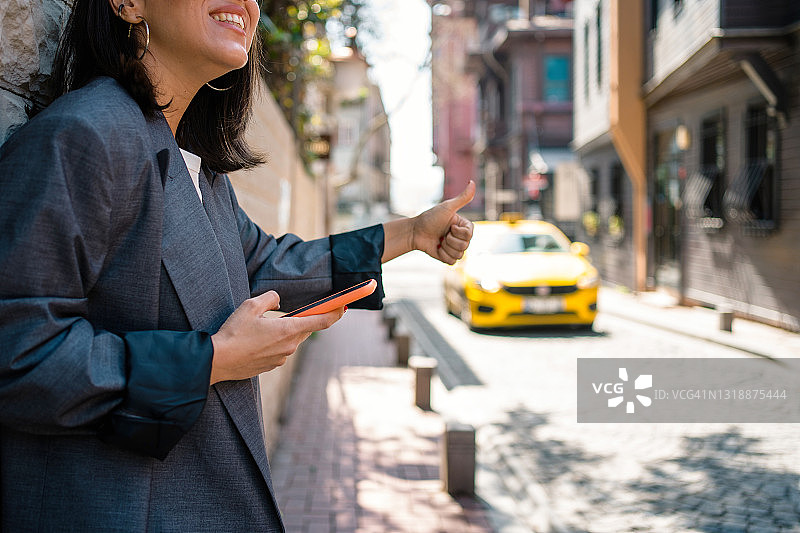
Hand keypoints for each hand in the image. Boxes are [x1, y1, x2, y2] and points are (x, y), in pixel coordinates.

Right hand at [209, 291, 344, 383]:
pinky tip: (259, 339)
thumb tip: (278, 300)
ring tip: (267, 325)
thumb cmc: (233, 333)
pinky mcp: (271, 365)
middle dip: (308, 319)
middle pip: (307, 330)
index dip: (335, 312)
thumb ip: (270, 298)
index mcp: (288, 330)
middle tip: (307, 309)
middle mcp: (289, 346)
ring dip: (287, 331)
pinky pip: (281, 350)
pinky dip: (276, 342)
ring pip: (292, 340)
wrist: (218, 361)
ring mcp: (281, 358)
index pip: (321, 321)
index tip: (343, 306)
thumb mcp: (251, 306)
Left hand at [412, 180, 474, 264]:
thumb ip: (462, 197)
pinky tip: (437, 248)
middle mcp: (461, 238)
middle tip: (442, 234)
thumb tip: (473, 182)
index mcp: (464, 226)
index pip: (469, 235)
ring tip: (439, 240)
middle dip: (450, 240)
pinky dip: (443, 255)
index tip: (449, 225)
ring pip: (460, 255)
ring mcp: (455, 248)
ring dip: (446, 247)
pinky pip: (452, 262)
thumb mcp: (447, 207)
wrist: (415, 232)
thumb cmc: (430, 218)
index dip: (458, 232)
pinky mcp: (448, 257)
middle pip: (465, 246)